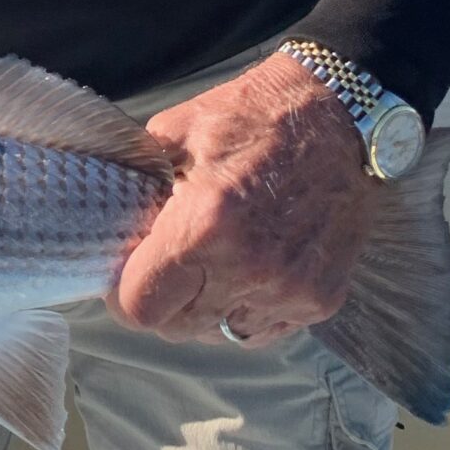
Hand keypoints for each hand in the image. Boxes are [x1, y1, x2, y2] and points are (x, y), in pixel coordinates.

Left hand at [108, 51, 374, 344]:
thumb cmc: (251, 117)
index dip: (122, 296)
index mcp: (202, 226)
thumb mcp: (175, 133)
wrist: (339, 115)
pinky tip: (247, 272)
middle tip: (165, 268)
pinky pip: (265, 329)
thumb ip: (140, 187)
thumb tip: (110, 225)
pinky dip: (248, 310)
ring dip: (206, 310)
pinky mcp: (321, 298)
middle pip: (178, 328)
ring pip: (222, 334)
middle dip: (162, 302)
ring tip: (209, 267)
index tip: (124, 274)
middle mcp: (248, 267)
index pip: (140, 307)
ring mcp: (290, 289)